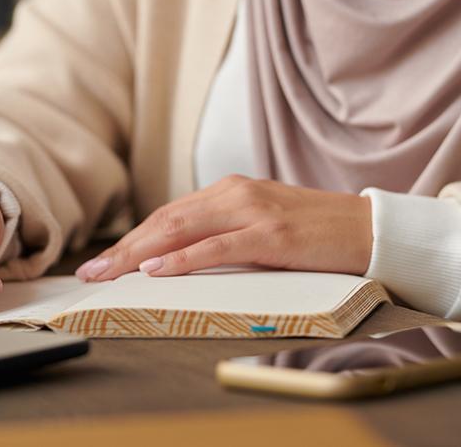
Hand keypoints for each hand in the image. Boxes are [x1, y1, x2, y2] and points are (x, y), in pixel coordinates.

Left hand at [75, 175, 371, 281]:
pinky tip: (157, 270)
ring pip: (181, 229)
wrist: (368, 228)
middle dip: (124, 247)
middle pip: (165, 220)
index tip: (106, 259)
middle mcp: (235, 193)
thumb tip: (183, 258)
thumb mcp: (262, 223)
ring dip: (139, 252)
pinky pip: (216, 246)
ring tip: (109, 271)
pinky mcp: (270, 233)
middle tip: (92, 270)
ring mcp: (252, 210)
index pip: (169, 214)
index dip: (133, 238)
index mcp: (231, 190)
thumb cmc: (315, 232)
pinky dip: (182, 258)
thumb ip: (226, 231)